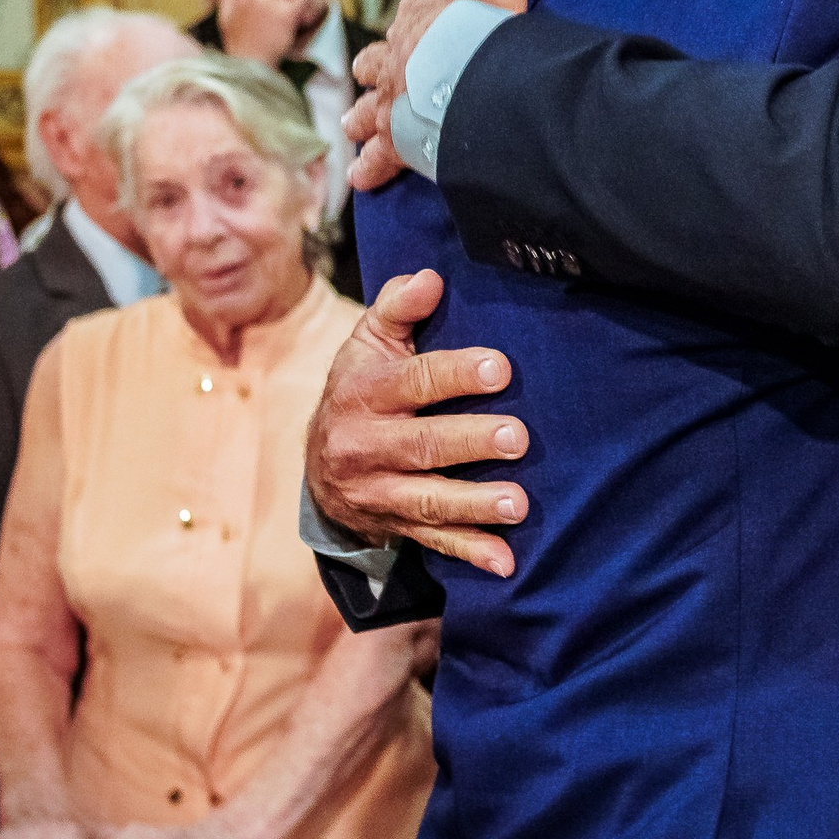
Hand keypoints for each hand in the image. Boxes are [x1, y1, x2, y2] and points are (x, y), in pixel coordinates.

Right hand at [306, 269, 529, 574]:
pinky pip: (434, 543)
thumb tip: (430, 277)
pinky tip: (505, 561)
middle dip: (470, 442)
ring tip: (519, 503)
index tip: (501, 368)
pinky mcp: (394, 526)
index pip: (412, 382)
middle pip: (421, 445)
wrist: (319, 461)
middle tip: (518, 436)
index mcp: (362, 394)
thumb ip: (398, 308)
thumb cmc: (364, 386)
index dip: (455, 374)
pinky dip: (471, 553)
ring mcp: (378, 492)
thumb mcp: (369, 343)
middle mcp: (364, 447)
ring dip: (475, 504)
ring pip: (428, 501)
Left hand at [344, 0, 525, 191]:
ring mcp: (391, 99)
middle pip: (374, 65)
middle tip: (368, 80)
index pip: (411, 21)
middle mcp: (394, 59)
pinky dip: (369, 170)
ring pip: (367, 111)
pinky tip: (361, 180)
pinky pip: (378, 159)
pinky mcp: (396, 137)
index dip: (416, 28)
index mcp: (416, 20)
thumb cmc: (481, 17)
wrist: (467, 58)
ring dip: (361, 119)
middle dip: (371, 73)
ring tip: (353, 129)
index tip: (421, 33)